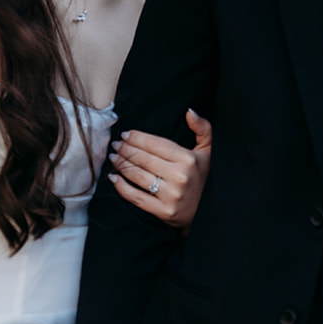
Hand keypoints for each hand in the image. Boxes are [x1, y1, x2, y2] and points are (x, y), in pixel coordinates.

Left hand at [109, 109, 212, 227]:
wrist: (207, 212)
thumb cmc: (203, 177)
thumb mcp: (208, 151)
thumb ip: (202, 128)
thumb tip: (189, 111)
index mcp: (188, 159)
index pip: (155, 144)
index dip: (137, 138)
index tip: (125, 134)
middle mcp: (180, 177)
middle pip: (143, 159)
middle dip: (125, 149)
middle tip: (115, 144)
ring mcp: (171, 195)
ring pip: (137, 175)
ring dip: (121, 164)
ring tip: (113, 157)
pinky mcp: (163, 211)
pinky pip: (136, 197)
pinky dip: (121, 187)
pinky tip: (113, 177)